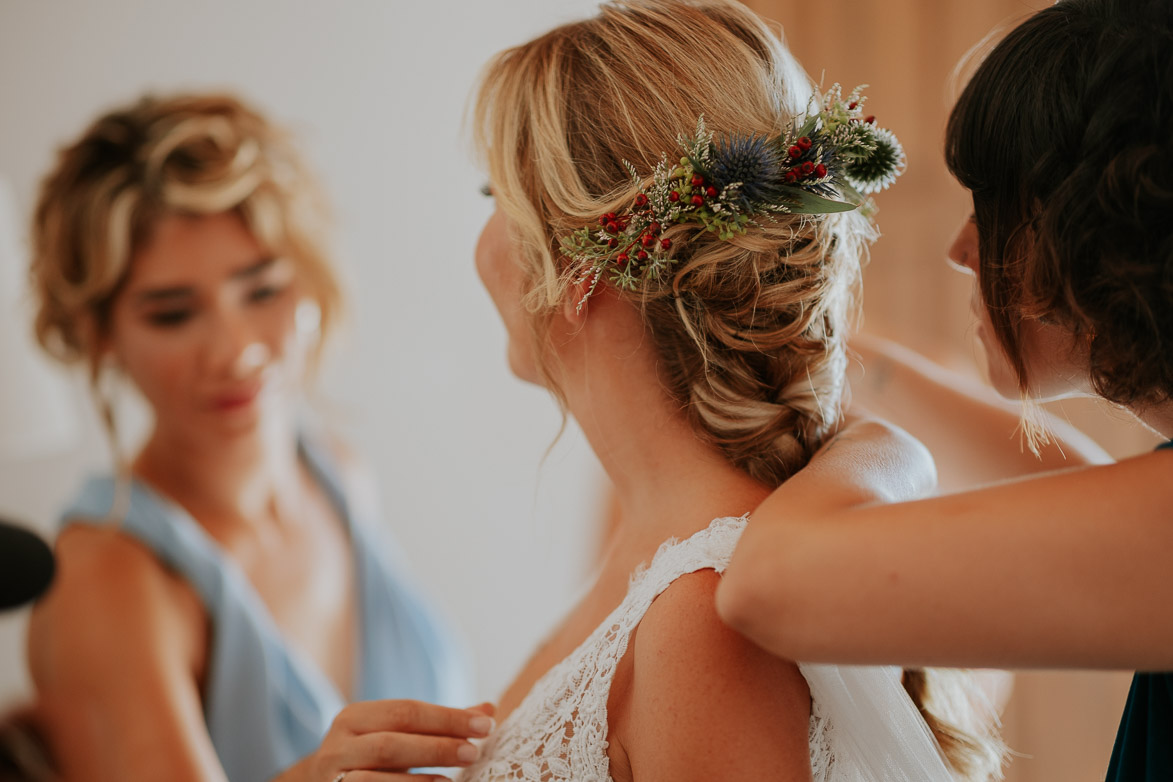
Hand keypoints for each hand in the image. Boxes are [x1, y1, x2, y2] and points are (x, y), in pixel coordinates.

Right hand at [280, 700, 495, 781]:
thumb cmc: (370, 756)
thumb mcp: (397, 734)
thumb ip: (440, 723)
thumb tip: (489, 710)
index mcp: (355, 716)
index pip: (406, 711)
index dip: (447, 718)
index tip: (486, 726)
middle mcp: (337, 743)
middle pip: (391, 743)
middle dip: (436, 747)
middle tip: (474, 752)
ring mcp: (332, 775)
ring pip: (374, 777)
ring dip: (417, 780)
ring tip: (452, 781)